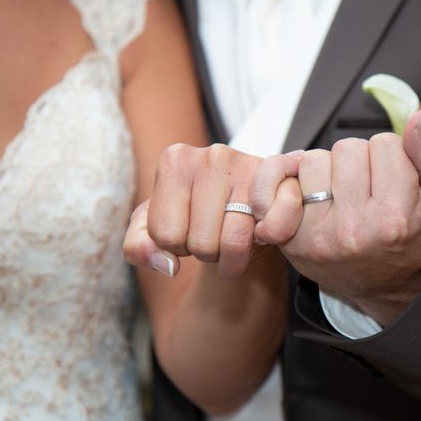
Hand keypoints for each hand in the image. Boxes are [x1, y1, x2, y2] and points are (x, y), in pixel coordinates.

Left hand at [123, 143, 301, 279]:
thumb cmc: (195, 214)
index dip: (175, 246)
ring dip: (234, 257)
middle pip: (201, 243)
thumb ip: (138, 247)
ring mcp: (249, 165)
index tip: (187, 230)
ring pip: (234, 242)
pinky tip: (259, 234)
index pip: (164, 235)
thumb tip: (167, 265)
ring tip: (233, 237)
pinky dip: (264, 244)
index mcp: (174, 159)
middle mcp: (212, 155)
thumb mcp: (154, 229)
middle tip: (214, 234)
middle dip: (206, 252)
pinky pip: (269, 231)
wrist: (242, 203)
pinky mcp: (281, 182)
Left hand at [262, 110, 420, 325]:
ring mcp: (317, 236)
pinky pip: (275, 180)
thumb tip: (417, 118)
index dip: (392, 155)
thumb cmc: (414, 235)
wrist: (383, 283)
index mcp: (396, 219)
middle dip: (359, 160)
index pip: (385, 144)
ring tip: (343, 194)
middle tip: (368, 187)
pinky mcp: (290, 239)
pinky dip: (289, 178)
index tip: (395, 179)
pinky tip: (306, 192)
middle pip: (346, 148)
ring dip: (328, 169)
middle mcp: (353, 230)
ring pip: (313, 160)